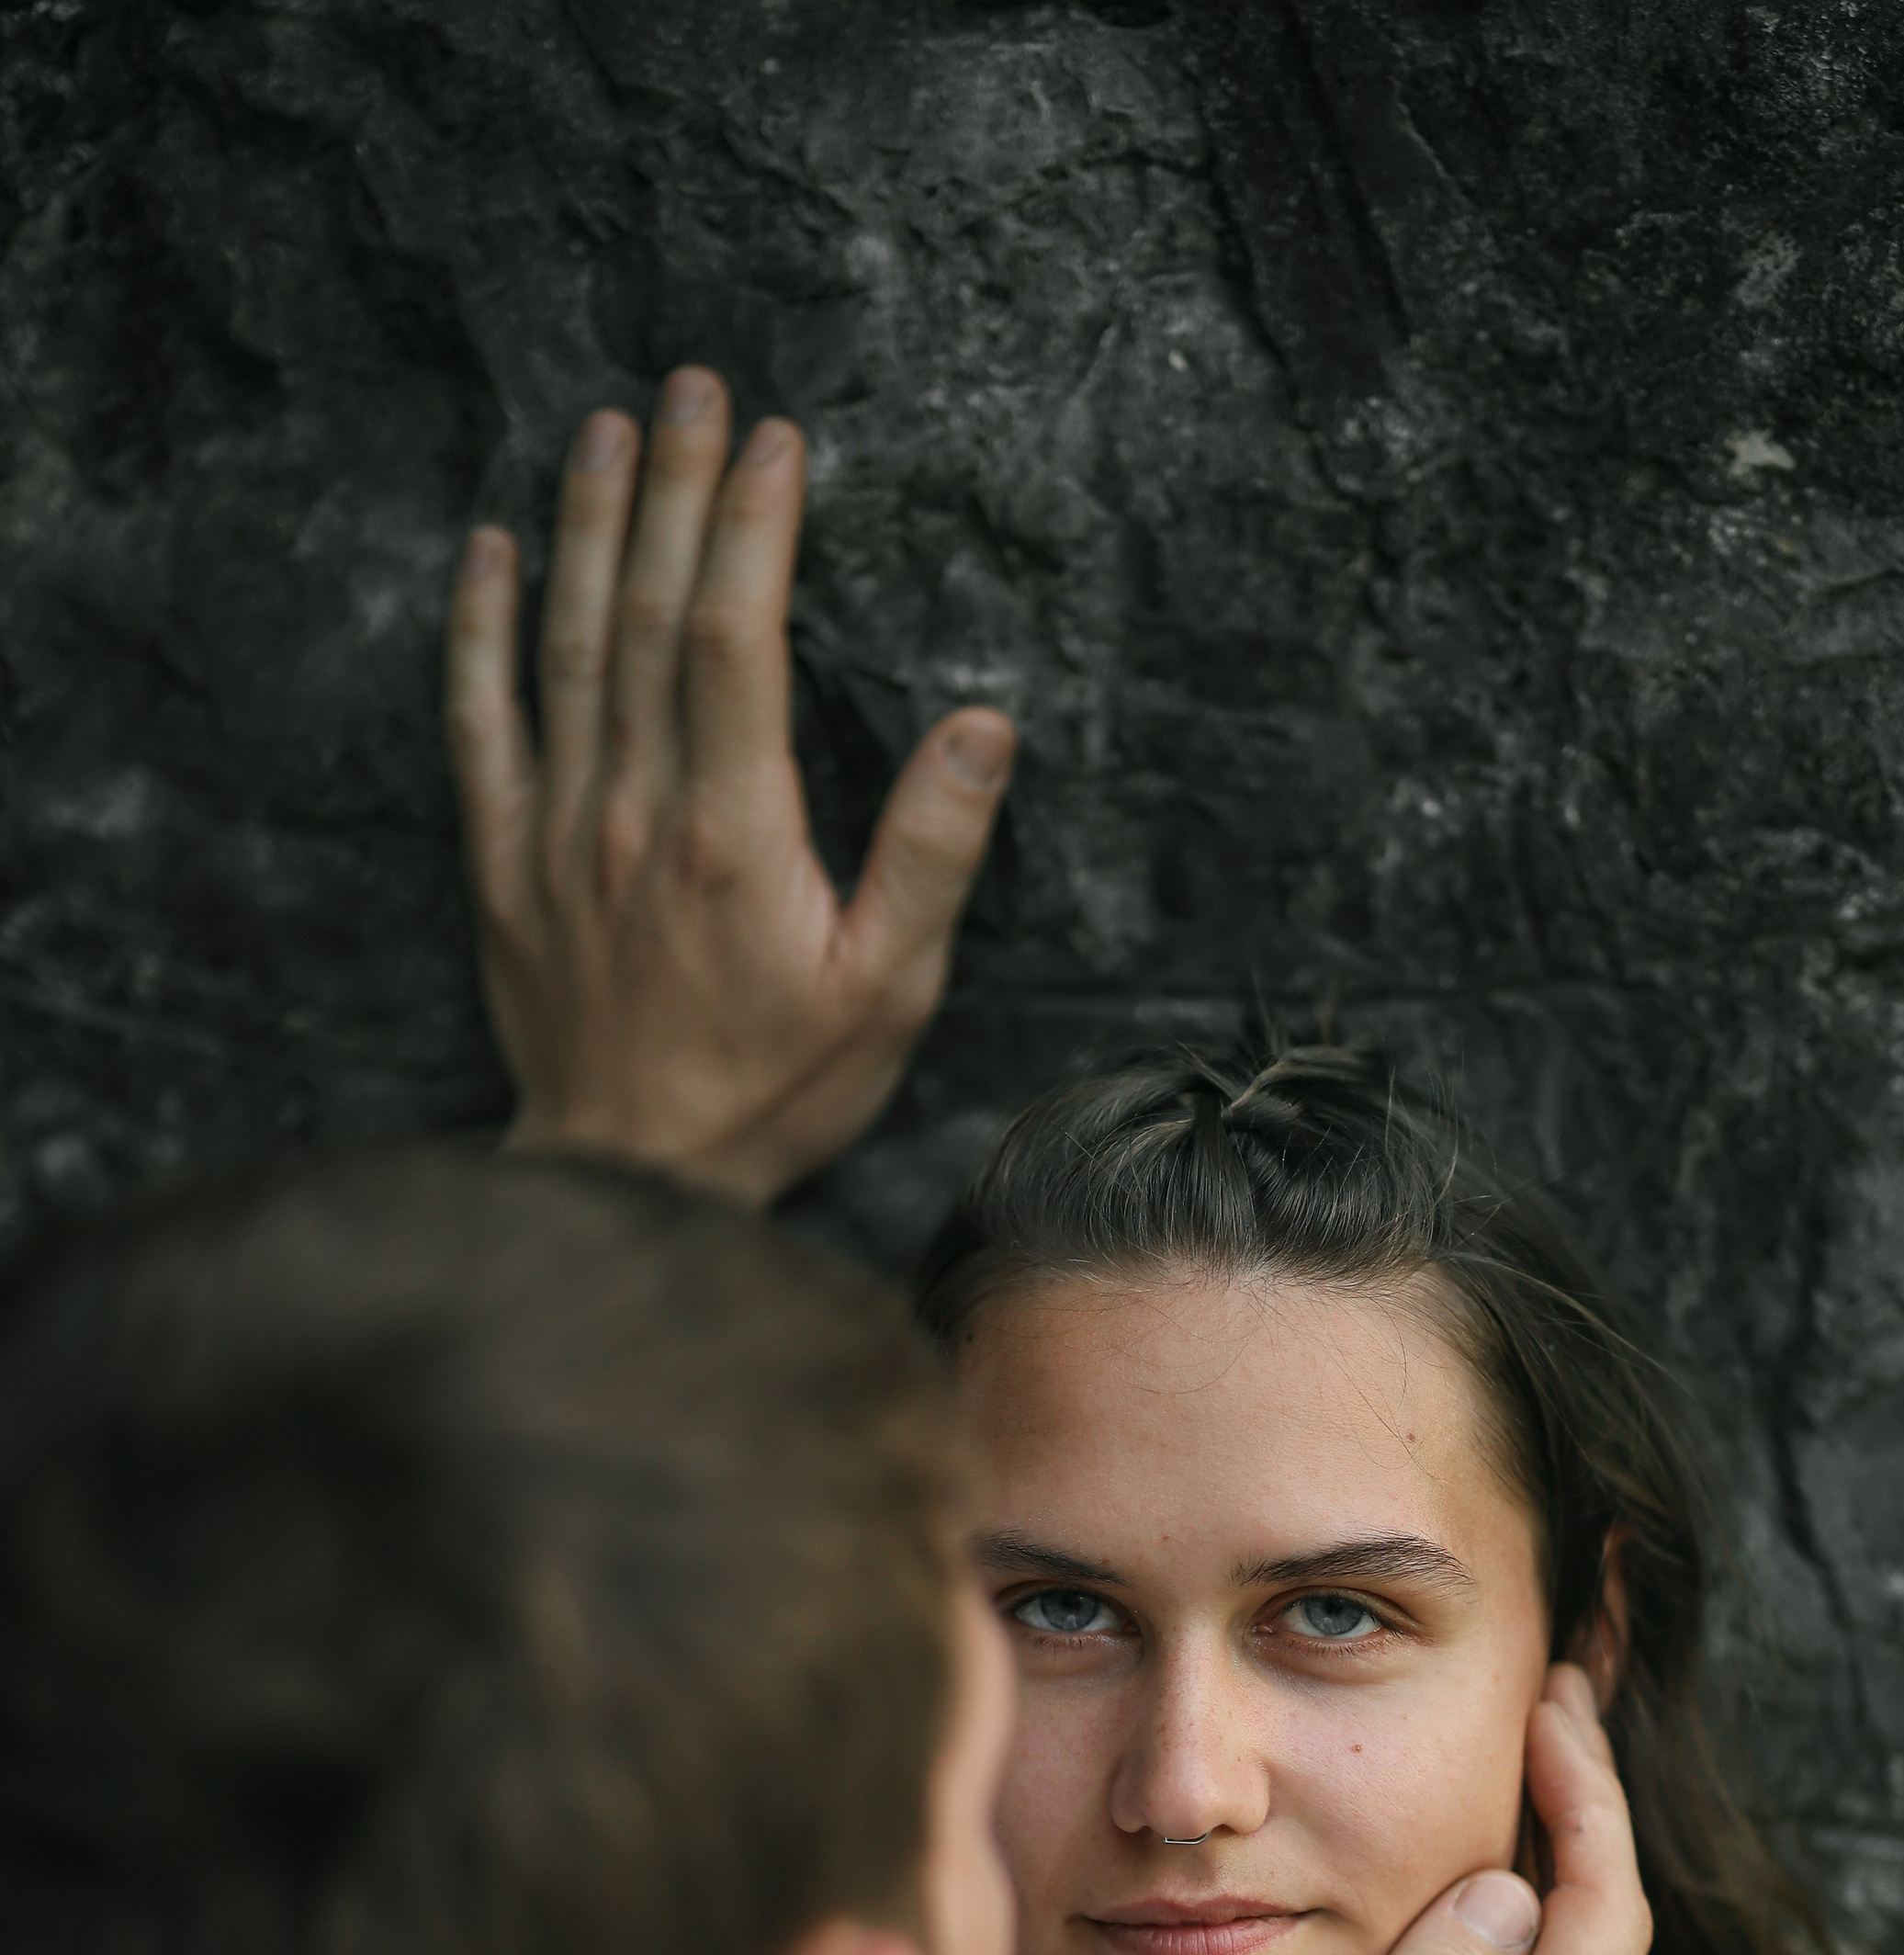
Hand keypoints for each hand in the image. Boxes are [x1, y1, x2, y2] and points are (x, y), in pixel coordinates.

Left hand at [445, 368, 1015, 1201]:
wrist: (629, 1182)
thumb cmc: (773, 1093)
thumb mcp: (887, 992)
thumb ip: (930, 855)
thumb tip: (984, 728)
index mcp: (731, 836)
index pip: (734, 639)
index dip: (752, 527)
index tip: (777, 441)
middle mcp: (633, 814)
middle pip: (647, 614)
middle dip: (677, 488)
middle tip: (696, 384)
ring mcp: (557, 834)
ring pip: (566, 645)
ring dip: (586, 527)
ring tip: (608, 429)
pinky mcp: (503, 865)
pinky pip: (481, 722)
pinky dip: (482, 630)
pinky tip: (491, 553)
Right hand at [1146, 1667, 1650, 1954]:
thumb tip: (1506, 1888)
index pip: (1601, 1916)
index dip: (1589, 1796)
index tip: (1555, 1698)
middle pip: (1598, 1932)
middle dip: (1585, 1804)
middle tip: (1557, 1691)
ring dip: (1546, 1854)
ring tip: (1520, 1755)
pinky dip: (1499, 1918)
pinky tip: (1461, 1880)